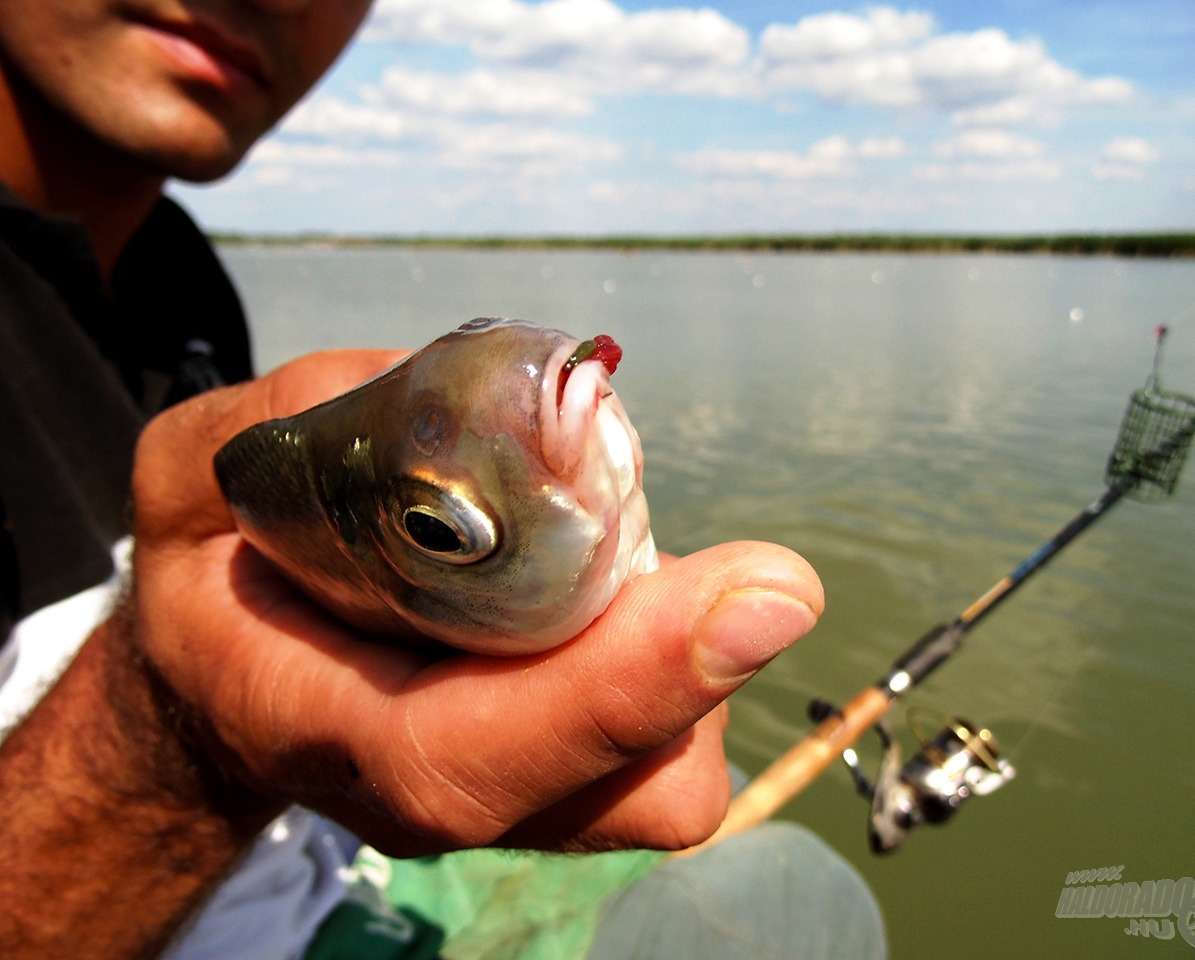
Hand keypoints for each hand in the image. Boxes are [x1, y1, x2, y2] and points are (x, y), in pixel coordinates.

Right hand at [130, 349, 823, 854]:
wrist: (230, 681)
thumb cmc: (216, 572)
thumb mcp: (193, 474)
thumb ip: (290, 420)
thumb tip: (490, 395)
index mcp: (320, 724)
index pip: (473, 751)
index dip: (621, 680)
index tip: (766, 591)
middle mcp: (425, 795)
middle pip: (622, 782)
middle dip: (697, 658)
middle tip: (718, 559)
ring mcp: (505, 803)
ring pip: (667, 776)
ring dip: (690, 656)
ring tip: (616, 564)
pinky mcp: (563, 787)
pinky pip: (669, 754)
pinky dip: (683, 666)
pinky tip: (620, 598)